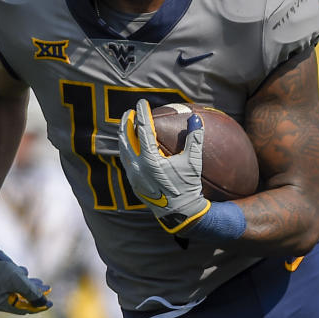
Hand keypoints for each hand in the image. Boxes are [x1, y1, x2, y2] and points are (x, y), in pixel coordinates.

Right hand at [0, 237, 51, 314]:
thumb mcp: (17, 280)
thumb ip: (31, 292)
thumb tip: (44, 303)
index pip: (21, 309)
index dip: (36, 306)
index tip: (49, 303)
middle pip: (18, 299)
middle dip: (33, 293)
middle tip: (47, 289)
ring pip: (13, 289)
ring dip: (26, 284)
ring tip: (38, 280)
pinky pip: (6, 282)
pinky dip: (16, 278)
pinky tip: (22, 270)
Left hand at [118, 99, 209, 232]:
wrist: (179, 214)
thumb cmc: (188, 187)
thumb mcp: (193, 163)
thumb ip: (194, 139)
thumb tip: (196, 118)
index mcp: (150, 160)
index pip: (143, 130)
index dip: (142, 114)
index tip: (141, 102)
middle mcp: (136, 166)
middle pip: (126, 138)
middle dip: (127, 122)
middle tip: (130, 111)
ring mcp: (132, 175)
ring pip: (122, 149)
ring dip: (124, 135)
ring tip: (127, 124)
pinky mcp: (133, 181)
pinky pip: (125, 159)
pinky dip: (126, 148)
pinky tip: (130, 144)